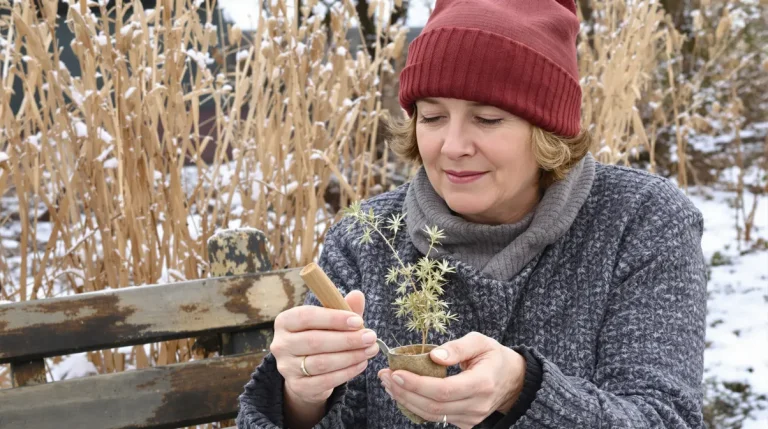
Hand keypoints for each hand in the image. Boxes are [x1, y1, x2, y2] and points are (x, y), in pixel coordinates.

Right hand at [271, 290, 378, 404]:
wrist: (305, 372)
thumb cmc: (319, 337)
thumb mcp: (329, 321)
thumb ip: (342, 308)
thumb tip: (357, 295)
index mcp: (285, 321)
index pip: (307, 317)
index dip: (334, 319)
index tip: (358, 321)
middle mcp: (281, 344)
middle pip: (315, 341)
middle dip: (347, 339)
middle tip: (370, 337)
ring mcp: (287, 367)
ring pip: (322, 362)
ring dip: (351, 356)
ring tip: (370, 350)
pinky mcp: (298, 386)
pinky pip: (326, 381)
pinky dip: (347, 372)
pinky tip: (361, 364)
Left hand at [377, 332, 524, 428]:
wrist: (512, 379)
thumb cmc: (493, 356)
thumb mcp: (480, 342)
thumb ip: (458, 347)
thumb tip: (433, 356)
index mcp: (482, 383)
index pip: (444, 390)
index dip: (417, 384)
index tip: (396, 373)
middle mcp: (477, 405)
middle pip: (434, 406)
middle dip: (405, 393)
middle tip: (385, 377)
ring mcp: (471, 417)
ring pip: (432, 416)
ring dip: (406, 401)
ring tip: (388, 384)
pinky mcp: (465, 423)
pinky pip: (436, 418)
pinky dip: (416, 406)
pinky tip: (403, 393)